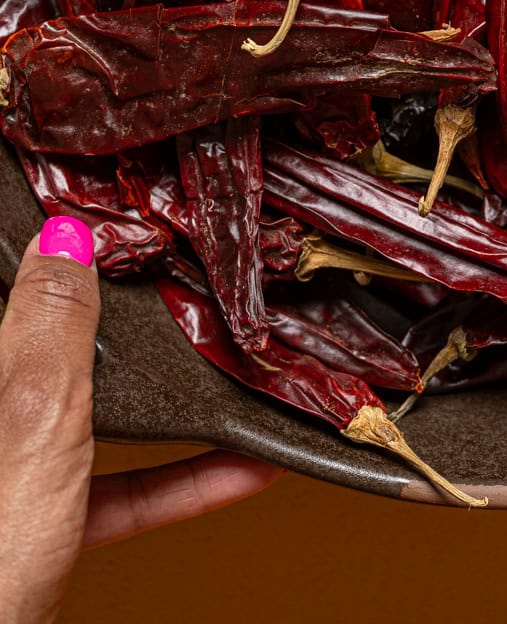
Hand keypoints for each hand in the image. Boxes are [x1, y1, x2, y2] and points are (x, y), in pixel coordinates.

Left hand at [0, 219, 282, 623]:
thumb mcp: (34, 425)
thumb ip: (53, 332)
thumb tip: (66, 237)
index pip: (23, 289)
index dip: (71, 250)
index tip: (130, 224)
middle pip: (66, 354)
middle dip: (139, 327)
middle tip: (195, 290)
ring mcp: (11, 472)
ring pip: (97, 418)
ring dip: (174, 406)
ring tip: (238, 374)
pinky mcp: (32, 527)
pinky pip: (112, 485)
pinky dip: (176, 478)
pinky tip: (240, 468)